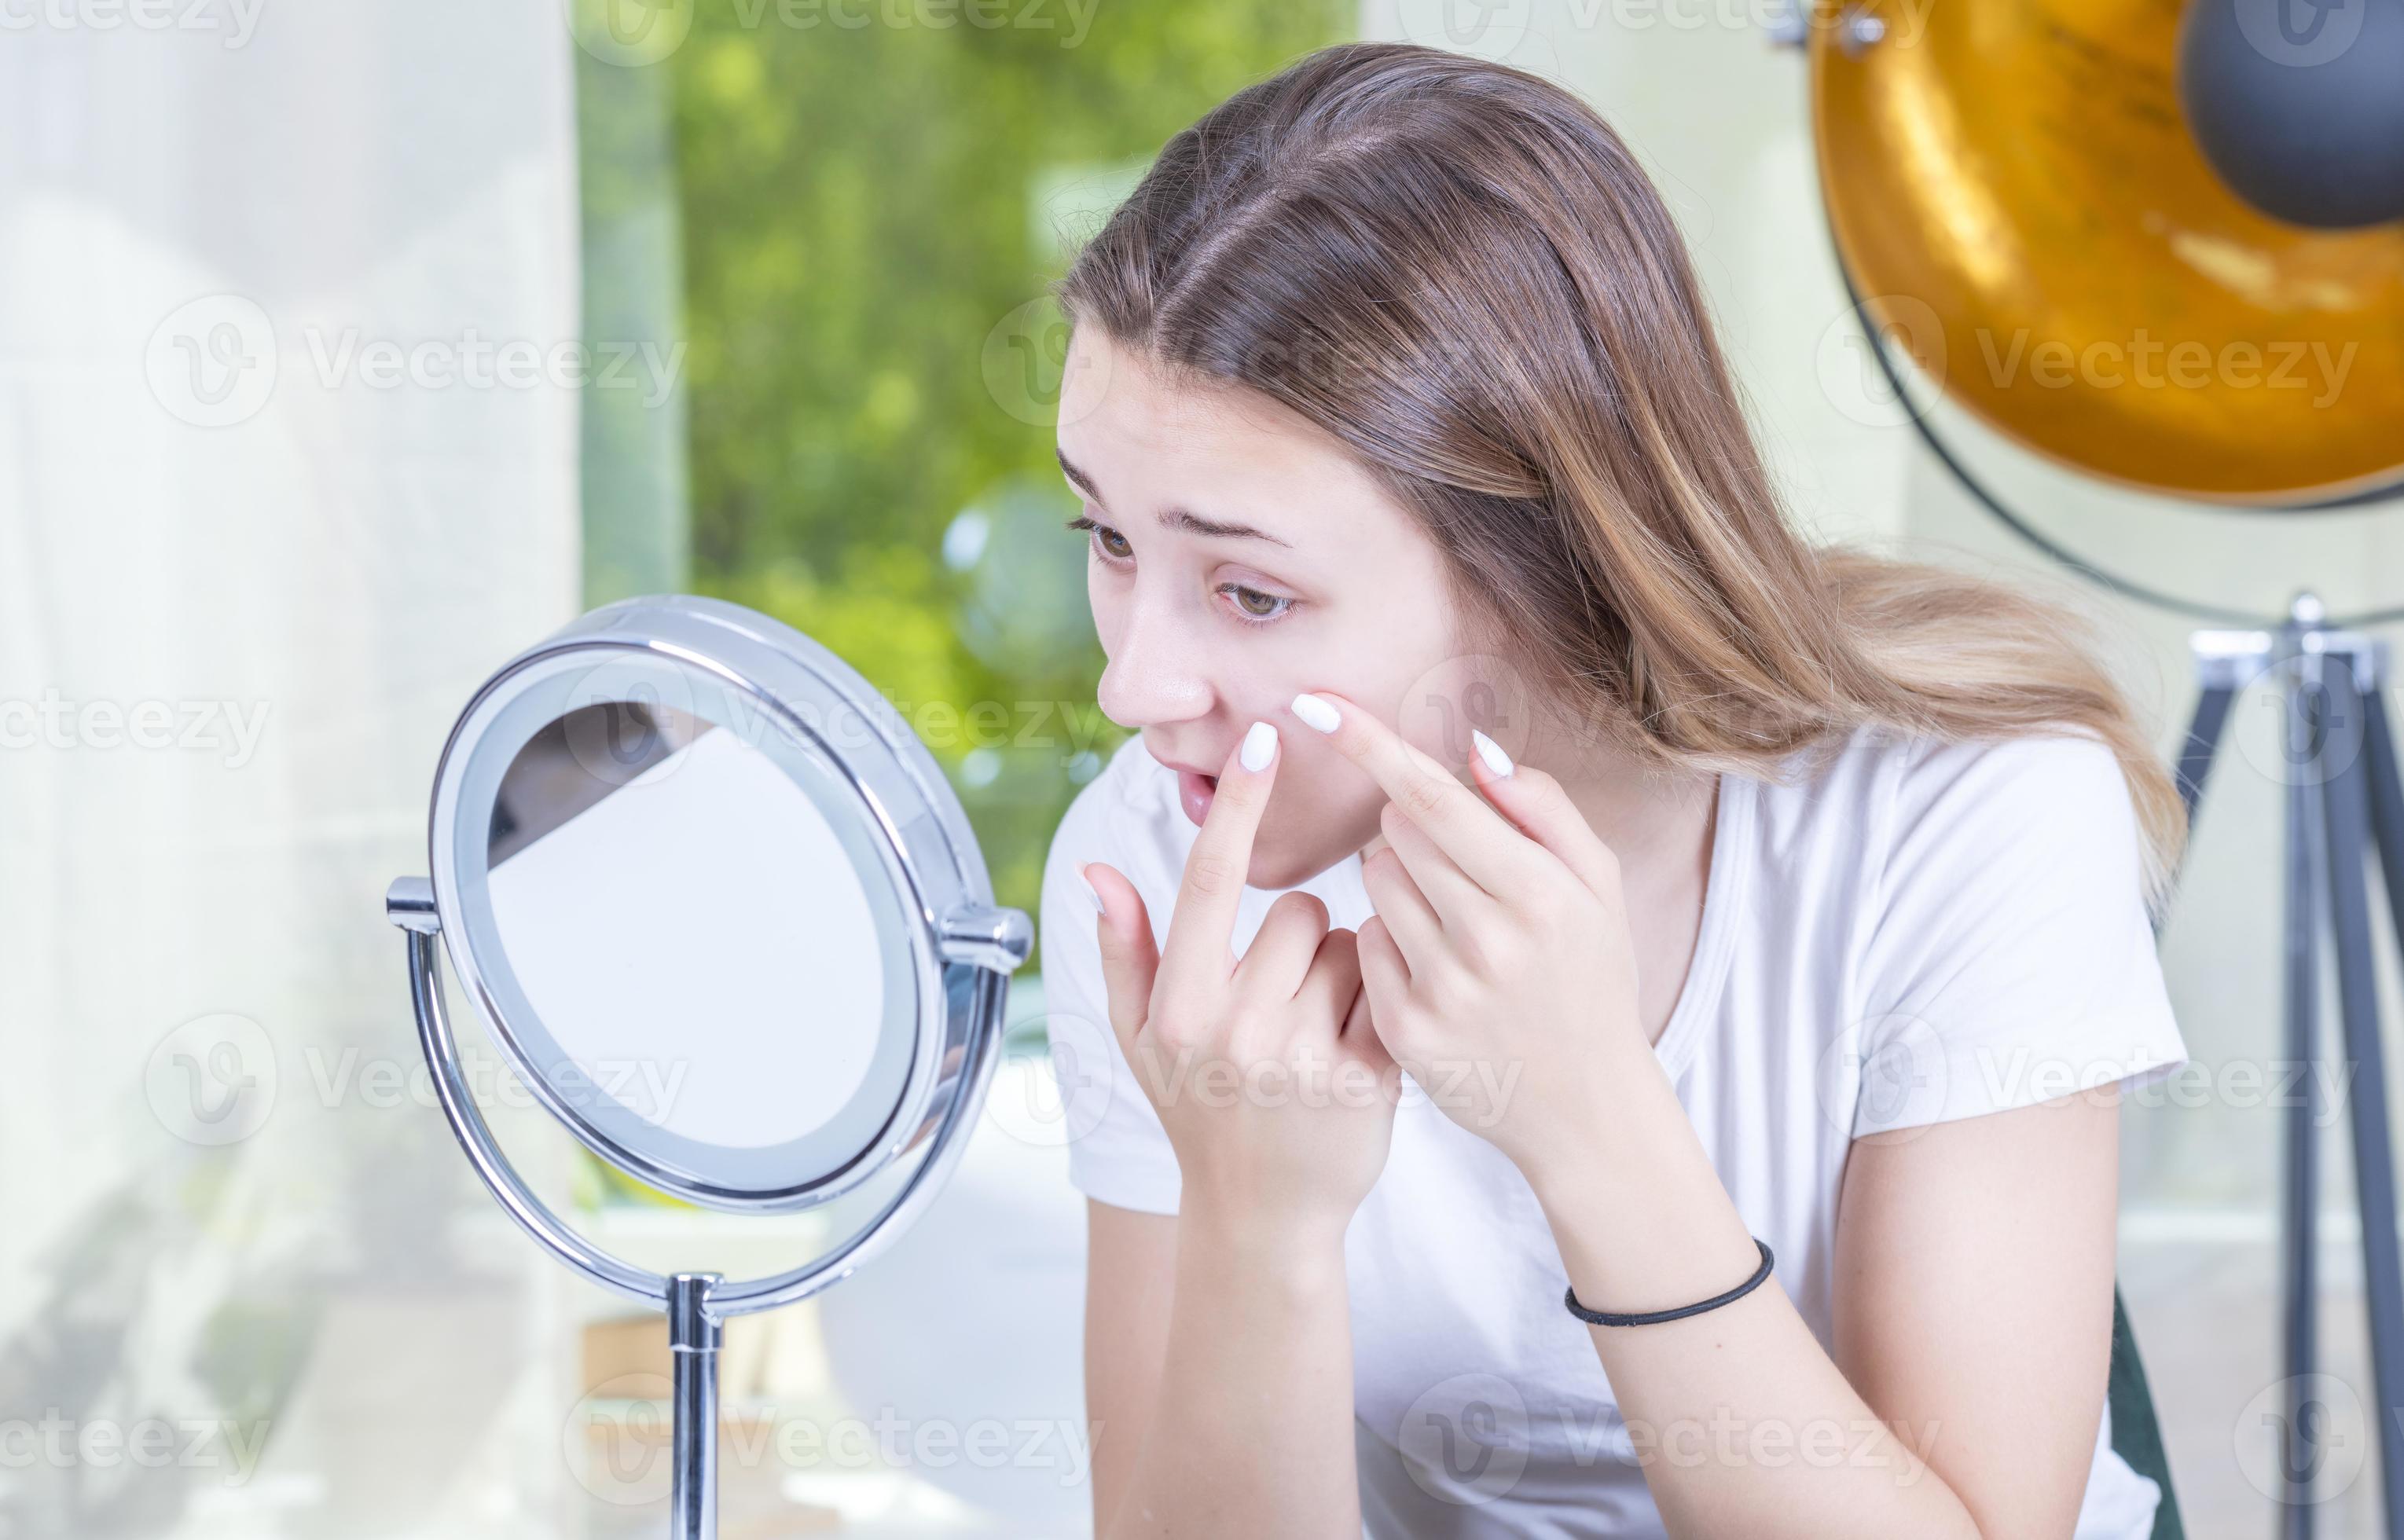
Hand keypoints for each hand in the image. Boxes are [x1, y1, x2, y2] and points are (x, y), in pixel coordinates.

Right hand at [1086, 723, 1402, 1238]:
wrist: (1261, 1216)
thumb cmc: (1199, 1109)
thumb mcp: (1140, 1039)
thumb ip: (1122, 950)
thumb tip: (1095, 868)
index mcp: (1179, 1006)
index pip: (1211, 880)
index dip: (1237, 804)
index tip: (1263, 736)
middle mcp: (1235, 1027)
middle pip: (1301, 911)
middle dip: (1303, 938)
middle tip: (1287, 998)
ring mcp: (1302, 1056)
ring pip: (1350, 947)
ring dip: (1343, 971)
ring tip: (1317, 1029)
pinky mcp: (1365, 1080)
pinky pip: (1386, 990)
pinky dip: (1375, 1007)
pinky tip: (1351, 1052)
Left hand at [1289, 691, 1646, 1174]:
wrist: (1588, 1107)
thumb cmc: (1590, 977)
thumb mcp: (1599, 887)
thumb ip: (1542, 809)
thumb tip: (1474, 751)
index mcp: (1540, 895)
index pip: (1433, 799)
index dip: (1369, 745)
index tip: (1314, 702)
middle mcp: (1488, 942)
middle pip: (1396, 833)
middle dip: (1414, 829)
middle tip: (1460, 869)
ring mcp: (1442, 991)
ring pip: (1374, 884)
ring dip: (1399, 883)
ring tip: (1453, 925)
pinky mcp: (1404, 1030)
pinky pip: (1364, 945)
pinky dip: (1389, 943)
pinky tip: (1436, 971)